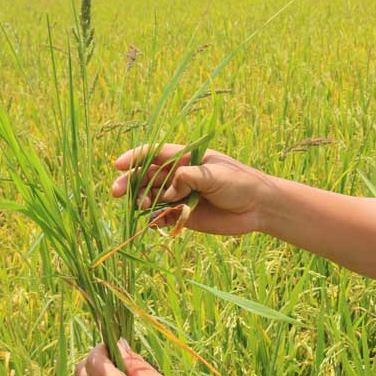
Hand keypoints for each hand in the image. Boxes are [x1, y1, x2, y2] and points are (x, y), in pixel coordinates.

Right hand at [112, 144, 273, 235]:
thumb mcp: (215, 175)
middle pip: (146, 176)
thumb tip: (168, 190)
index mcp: (186, 158)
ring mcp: (180, 196)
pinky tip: (151, 222)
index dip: (134, 158)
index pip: (154, 154)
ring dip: (140, 201)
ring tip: (141, 206)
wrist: (258, 207)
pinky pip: (161, 217)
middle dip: (130, 182)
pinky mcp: (183, 215)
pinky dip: (153, 220)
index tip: (118, 165)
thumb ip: (189, 179)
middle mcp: (179, 176)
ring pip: (151, 197)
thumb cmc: (240, 182)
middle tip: (116, 192)